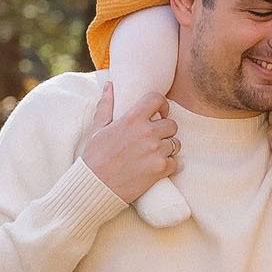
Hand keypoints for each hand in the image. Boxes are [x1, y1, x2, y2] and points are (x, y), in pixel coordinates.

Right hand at [76, 83, 180, 204]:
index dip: (162, 104)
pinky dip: (171, 165)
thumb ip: (106, 105)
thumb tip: (109, 84)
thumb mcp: (97, 128)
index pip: (157, 99)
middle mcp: (147, 133)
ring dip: (169, 148)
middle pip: (172, 124)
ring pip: (176, 144)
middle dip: (166, 130)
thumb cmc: (94, 157)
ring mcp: (155, 151)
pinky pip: (177, 162)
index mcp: (132, 119)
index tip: (160, 113)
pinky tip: (159, 167)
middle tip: (156, 138)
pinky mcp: (160, 169)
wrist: (95, 187)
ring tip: (156, 154)